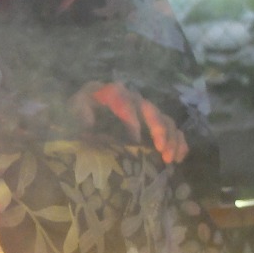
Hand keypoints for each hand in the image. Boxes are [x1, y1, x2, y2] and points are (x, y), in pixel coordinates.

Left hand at [70, 81, 188, 163]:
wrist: (83, 117)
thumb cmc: (78, 113)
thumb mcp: (74, 110)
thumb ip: (80, 112)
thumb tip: (89, 121)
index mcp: (113, 93)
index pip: (124, 101)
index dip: (131, 118)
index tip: (135, 140)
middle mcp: (133, 100)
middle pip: (150, 110)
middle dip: (158, 129)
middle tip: (161, 150)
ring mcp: (146, 112)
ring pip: (165, 120)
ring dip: (171, 139)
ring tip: (169, 159)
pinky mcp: (154, 124)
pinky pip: (173, 130)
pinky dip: (179, 142)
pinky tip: (179, 157)